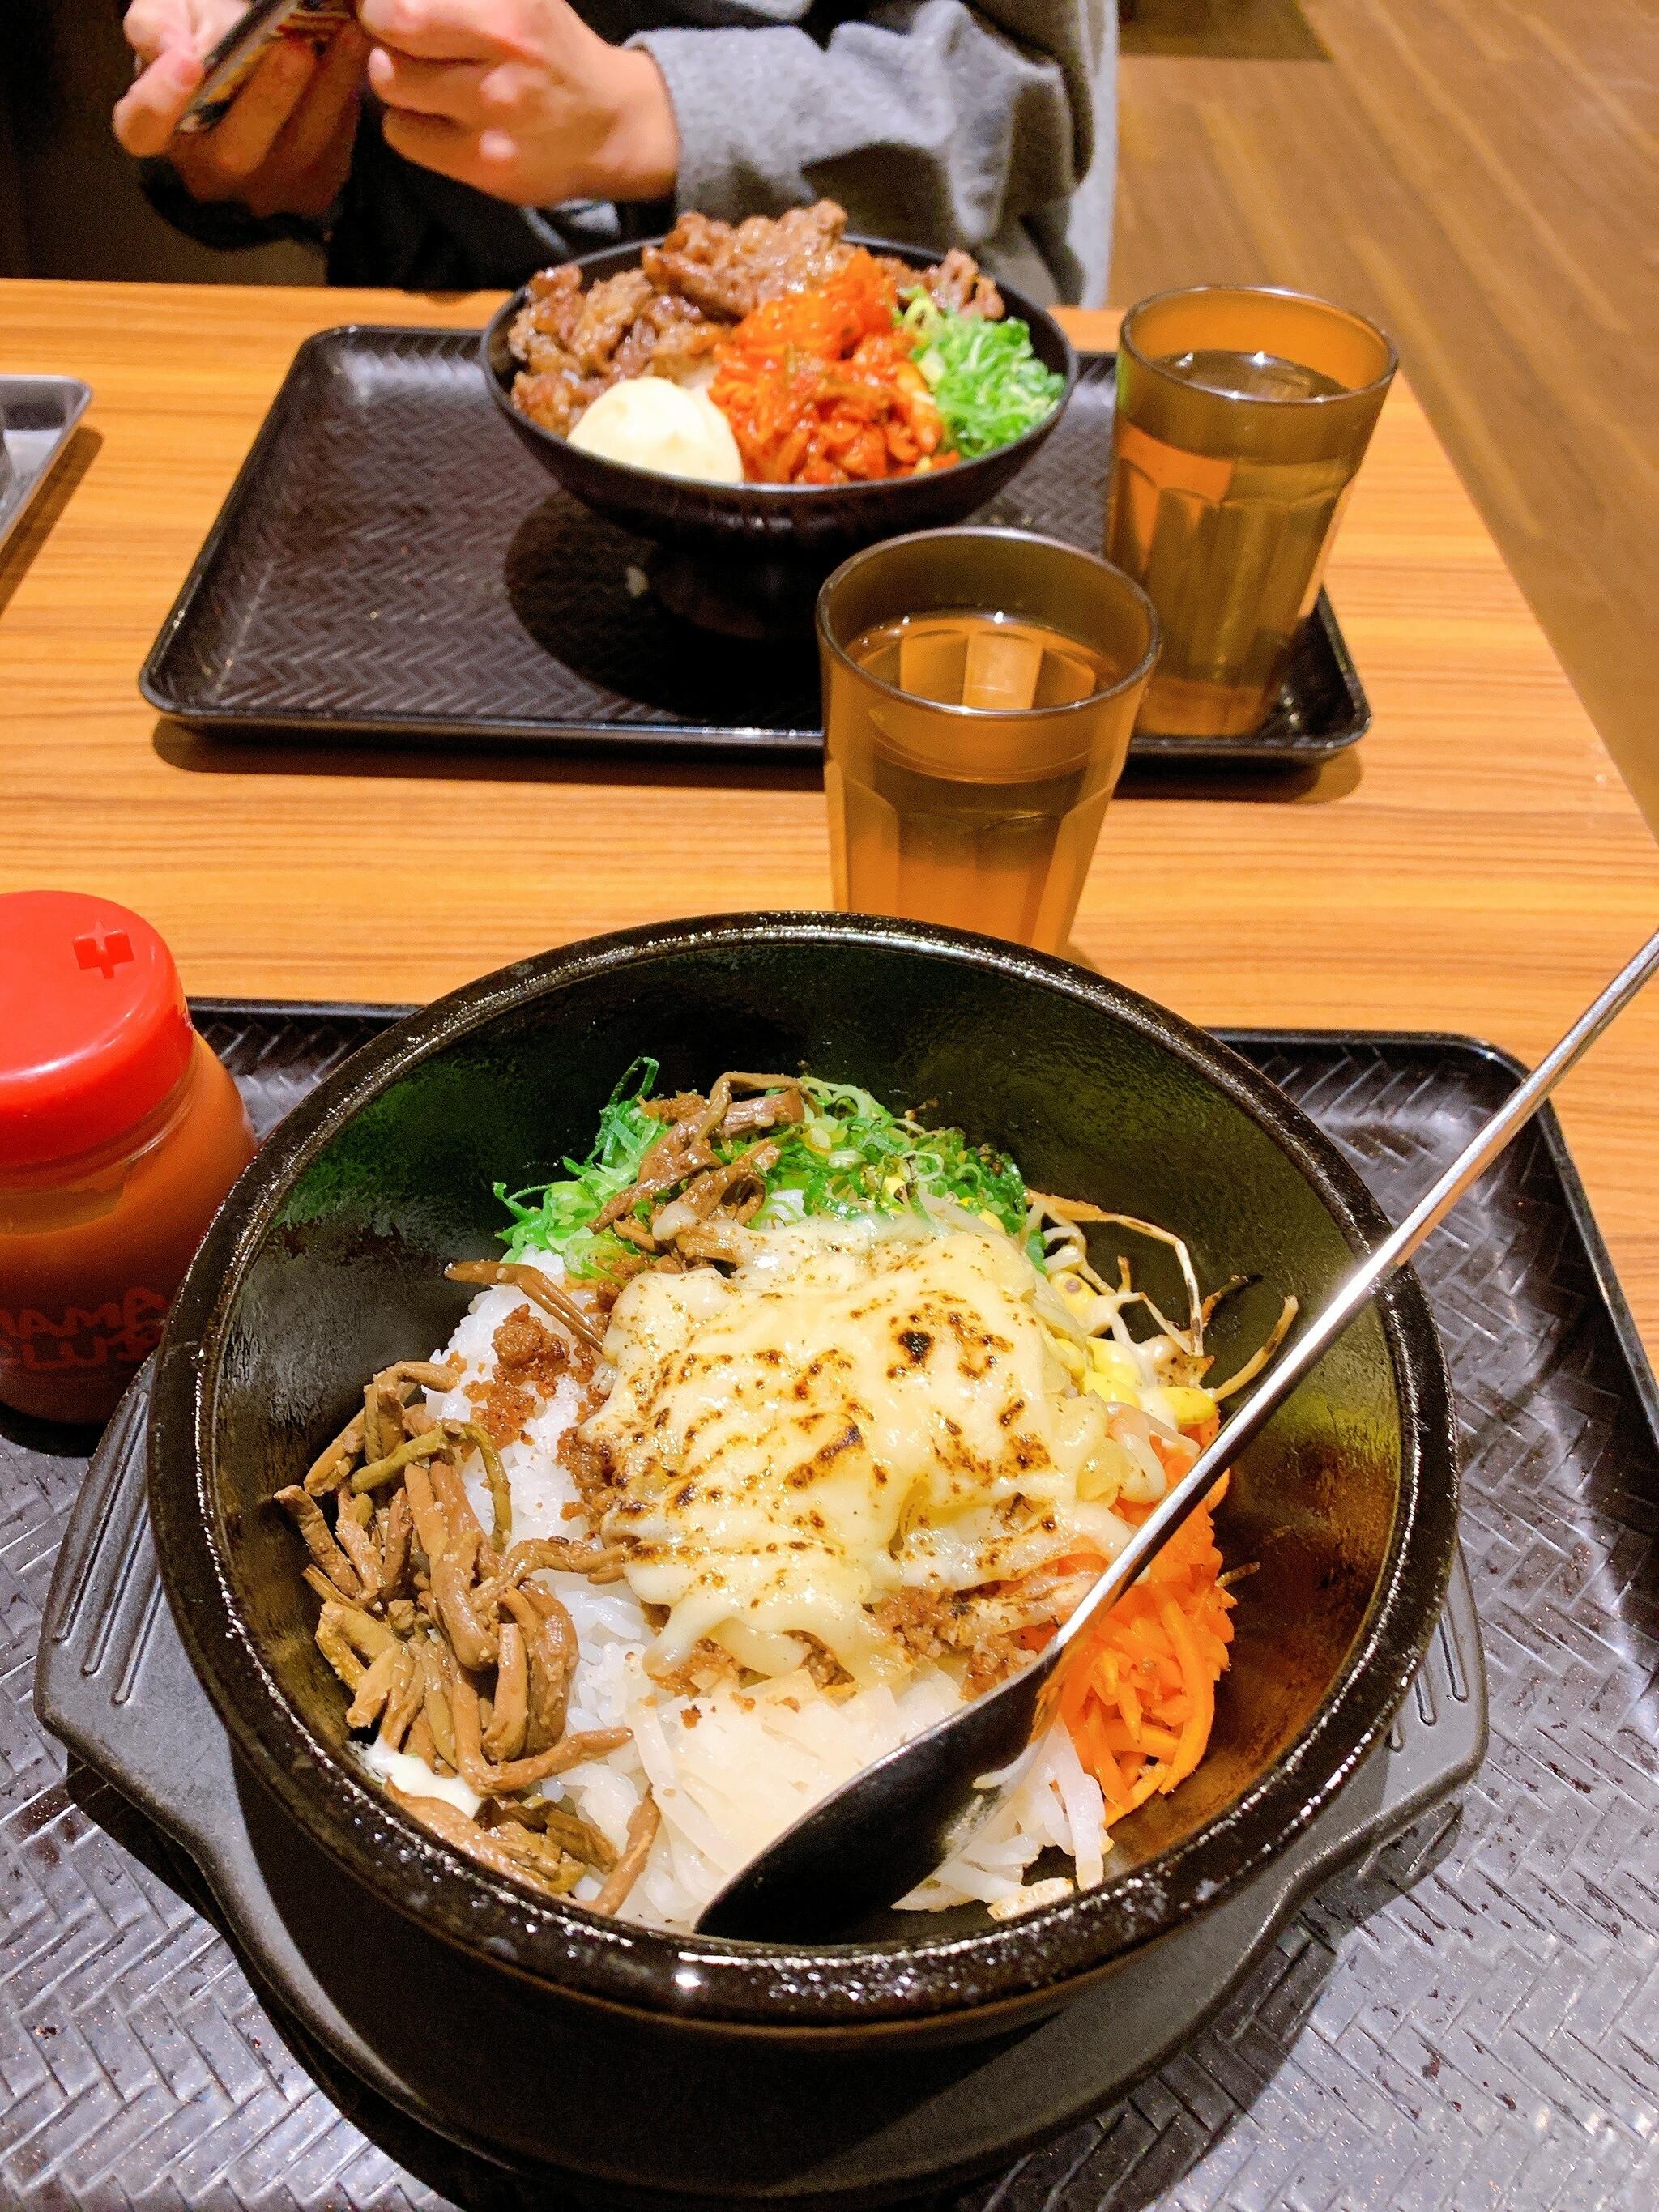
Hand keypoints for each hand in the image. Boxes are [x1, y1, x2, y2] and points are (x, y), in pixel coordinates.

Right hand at [114, 1, 370, 220]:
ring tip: (348, 35)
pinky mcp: (314, 187)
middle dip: (267, 97)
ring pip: (298, 149)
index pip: (142, 128)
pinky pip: (335, 147)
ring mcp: (266, 188)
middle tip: (294, 47)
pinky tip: (360, 52)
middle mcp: (211, 173)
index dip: (160, 99)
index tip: (186, 60)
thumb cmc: (199, 50)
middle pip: (236, 150)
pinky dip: (349, 98)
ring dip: (327, 90)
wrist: (252, 76)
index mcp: (159, 132)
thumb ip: (156, 25)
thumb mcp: (168, 23)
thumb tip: (173, 47)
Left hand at [358, 0, 677, 206]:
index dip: (383, 2)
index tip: (388, 7)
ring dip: (392, 76)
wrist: (609, 127)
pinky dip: (406, 123)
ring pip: (390, 83)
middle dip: (381, 30)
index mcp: (511, 6)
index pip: (404, 2)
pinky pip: (404, 136)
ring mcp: (493, 114)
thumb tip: (388, 2)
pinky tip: (432, 116)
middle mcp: (505, 55)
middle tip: (397, 37)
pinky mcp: (484, 163)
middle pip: (392, 30)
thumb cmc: (552, 51)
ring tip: (417, 77)